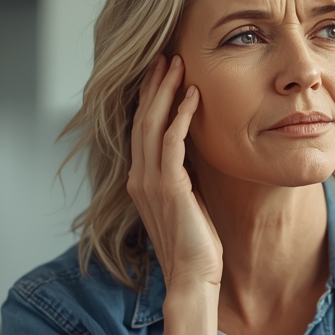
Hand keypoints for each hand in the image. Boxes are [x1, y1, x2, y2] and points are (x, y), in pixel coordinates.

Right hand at [126, 55, 222, 288]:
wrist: (192, 278)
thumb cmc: (195, 245)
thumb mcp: (185, 202)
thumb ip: (181, 177)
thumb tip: (191, 154)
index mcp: (140, 181)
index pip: (140, 129)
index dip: (149, 99)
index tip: (159, 73)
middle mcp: (139, 178)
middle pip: (142, 120)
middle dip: (153, 86)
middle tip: (164, 56)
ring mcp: (151, 183)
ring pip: (153, 125)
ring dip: (165, 92)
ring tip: (176, 65)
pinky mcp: (170, 188)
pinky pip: (172, 143)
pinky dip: (181, 116)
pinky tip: (192, 96)